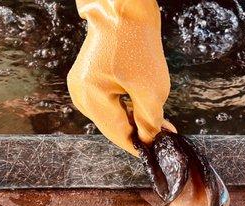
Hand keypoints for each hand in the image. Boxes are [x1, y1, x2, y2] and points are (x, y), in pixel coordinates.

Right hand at [67, 0, 175, 155]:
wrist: (123, 10)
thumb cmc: (136, 43)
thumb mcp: (151, 90)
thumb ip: (150, 121)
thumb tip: (150, 141)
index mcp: (90, 99)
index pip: (118, 135)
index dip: (140, 146)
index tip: (159, 152)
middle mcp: (79, 96)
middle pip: (113, 126)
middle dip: (139, 131)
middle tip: (164, 132)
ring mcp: (80, 86)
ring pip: (111, 114)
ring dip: (133, 119)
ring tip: (157, 119)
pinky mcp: (86, 78)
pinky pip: (106, 101)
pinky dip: (125, 106)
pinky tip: (141, 105)